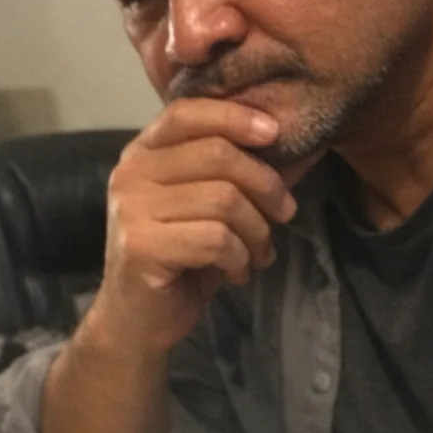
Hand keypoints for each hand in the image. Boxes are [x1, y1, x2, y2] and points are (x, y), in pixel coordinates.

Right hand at [87, 99, 297, 354]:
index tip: (274, 133)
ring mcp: (131, 209)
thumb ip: (242, 173)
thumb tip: (302, 148)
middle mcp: (130, 173)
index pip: (187, 112)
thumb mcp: (211, 206)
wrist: (138, 320)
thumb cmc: (181, 257)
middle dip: (265, 186)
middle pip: (217, 154)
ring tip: (258, 254)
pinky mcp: (140, 246)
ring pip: (224, 200)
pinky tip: (236, 273)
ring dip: (257, 232)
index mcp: (143, 153)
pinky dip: (239, 258)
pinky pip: (215, 239)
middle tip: (284, 214)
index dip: (234, 115)